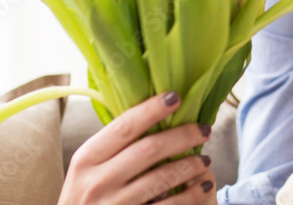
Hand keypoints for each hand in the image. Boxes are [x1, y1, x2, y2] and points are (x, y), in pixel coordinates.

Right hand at [58, 92, 215, 204]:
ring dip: (192, 165)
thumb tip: (153, 112)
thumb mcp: (87, 170)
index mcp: (86, 159)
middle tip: (204, 130)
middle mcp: (98, 182)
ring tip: (205, 159)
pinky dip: (192, 194)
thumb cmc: (86, 197)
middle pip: (150, 149)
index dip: (152, 109)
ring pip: (163, 178)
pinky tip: (203, 185)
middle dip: (183, 136)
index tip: (176, 97)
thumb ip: (112, 147)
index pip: (125, 126)